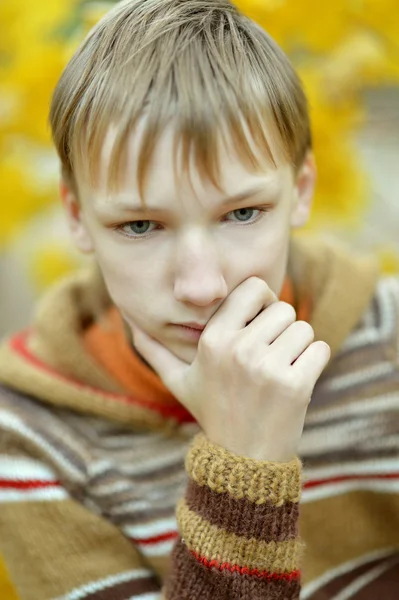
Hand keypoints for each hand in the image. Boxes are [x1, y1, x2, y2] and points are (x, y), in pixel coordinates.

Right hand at [128, 277, 330, 461]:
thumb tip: (131, 325)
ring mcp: (267, 368)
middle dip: (281, 328)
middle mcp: (238, 350)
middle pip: (283, 308)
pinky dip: (313, 362)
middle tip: (269, 354)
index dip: (263, 300)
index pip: (254, 288)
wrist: (242, 460)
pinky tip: (296, 380)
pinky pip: (319, 349)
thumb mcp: (178, 382)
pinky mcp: (295, 385)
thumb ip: (155, 351)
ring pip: (303, 328)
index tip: (261, 320)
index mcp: (212, 341)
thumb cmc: (212, 412)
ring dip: (298, 347)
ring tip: (280, 369)